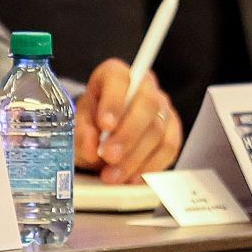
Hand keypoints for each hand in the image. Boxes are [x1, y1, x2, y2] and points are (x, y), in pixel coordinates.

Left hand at [73, 58, 180, 182]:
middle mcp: (143, 86)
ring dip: (134, 157)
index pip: (119, 78)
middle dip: (127, 134)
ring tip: (113, 175)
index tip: (105, 124)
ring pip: (157, 130)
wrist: (101, 139)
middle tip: (108, 155)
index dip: (114, 101)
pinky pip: (168, 148)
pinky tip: (132, 177)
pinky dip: (149, 166)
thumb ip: (82, 133)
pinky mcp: (173, 130)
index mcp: (114, 75)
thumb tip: (92, 147)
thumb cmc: (90, 124)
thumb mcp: (78, 125)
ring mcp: (162, 108)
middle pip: (146, 104)